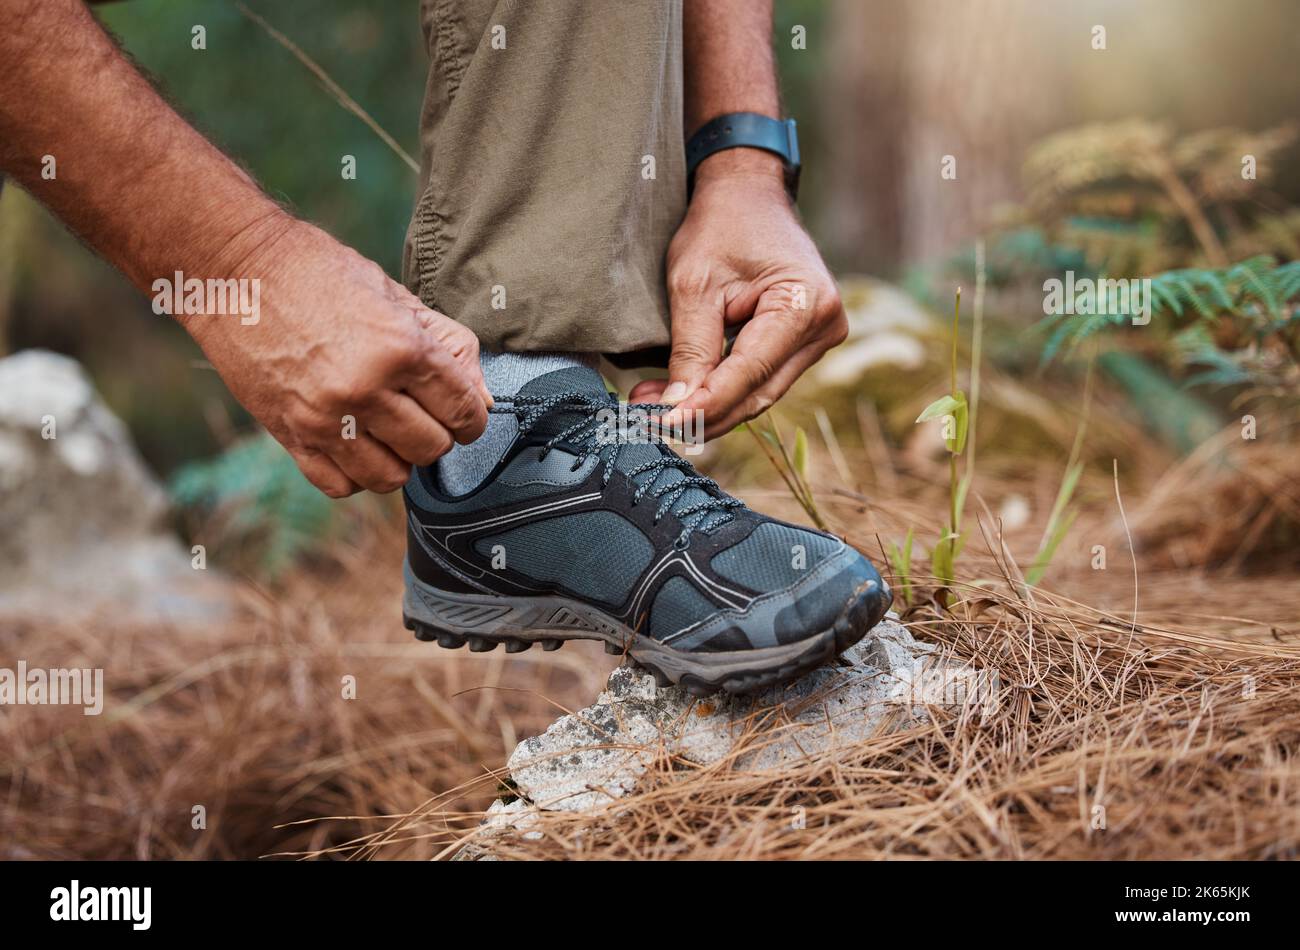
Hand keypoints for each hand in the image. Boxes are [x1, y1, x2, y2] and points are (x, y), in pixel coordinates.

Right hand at [188, 217, 489, 496]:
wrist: (235, 270)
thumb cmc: (320, 273)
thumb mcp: (397, 297)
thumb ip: (450, 349)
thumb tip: (485, 401)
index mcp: (401, 348)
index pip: (465, 412)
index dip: (472, 417)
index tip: (463, 412)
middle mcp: (365, 389)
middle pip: (432, 449)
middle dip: (437, 435)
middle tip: (421, 412)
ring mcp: (325, 418)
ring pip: (391, 477)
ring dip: (398, 458)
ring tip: (387, 429)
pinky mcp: (290, 435)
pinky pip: (341, 486)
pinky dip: (355, 473)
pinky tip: (354, 443)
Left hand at [631, 153, 846, 437]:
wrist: (747, 194)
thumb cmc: (721, 226)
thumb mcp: (693, 285)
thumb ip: (690, 350)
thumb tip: (675, 409)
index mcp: (805, 304)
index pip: (749, 372)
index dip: (704, 403)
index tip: (662, 423)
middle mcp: (824, 326)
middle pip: (758, 392)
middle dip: (703, 413)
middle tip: (649, 422)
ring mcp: (820, 337)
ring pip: (759, 392)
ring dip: (708, 406)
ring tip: (654, 408)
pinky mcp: (804, 343)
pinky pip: (761, 379)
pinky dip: (722, 389)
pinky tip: (681, 394)